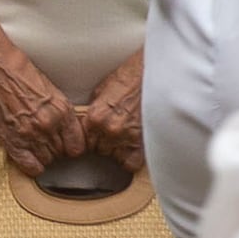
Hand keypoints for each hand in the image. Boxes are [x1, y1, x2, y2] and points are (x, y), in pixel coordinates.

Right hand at [0, 42, 84, 168]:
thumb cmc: (17, 73)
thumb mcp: (49, 89)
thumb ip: (59, 112)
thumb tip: (64, 128)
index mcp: (62, 110)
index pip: (78, 145)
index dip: (71, 146)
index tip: (65, 144)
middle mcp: (49, 125)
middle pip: (62, 154)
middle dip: (55, 149)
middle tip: (45, 141)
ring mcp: (31, 136)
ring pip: (47, 161)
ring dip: (42, 156)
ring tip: (33, 144)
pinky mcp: (12, 142)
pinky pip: (30, 167)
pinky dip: (31, 166)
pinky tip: (27, 156)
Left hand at [74, 52, 146, 174]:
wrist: (155, 73)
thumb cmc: (131, 77)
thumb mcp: (102, 90)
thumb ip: (94, 111)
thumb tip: (89, 123)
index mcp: (95, 117)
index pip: (83, 141)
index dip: (90, 138)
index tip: (95, 136)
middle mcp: (109, 130)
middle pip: (98, 150)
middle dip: (104, 143)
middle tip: (115, 131)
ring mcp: (127, 138)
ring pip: (115, 157)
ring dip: (119, 150)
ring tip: (126, 136)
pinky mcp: (143, 143)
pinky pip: (132, 164)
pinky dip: (132, 160)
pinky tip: (134, 149)